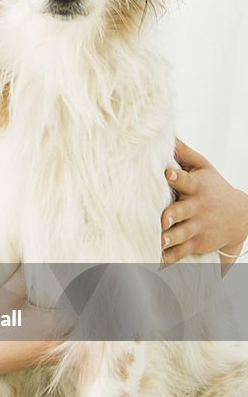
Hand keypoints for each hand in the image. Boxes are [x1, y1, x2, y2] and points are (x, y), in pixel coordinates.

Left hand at [161, 139, 247, 263]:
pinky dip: (169, 258)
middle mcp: (196, 208)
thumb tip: (168, 134)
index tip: (168, 174)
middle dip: (172, 214)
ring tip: (159, 242)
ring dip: (170, 238)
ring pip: (182, 234)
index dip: (177, 177)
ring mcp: (197, 227)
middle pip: (182, 211)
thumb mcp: (204, 168)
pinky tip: (156, 263)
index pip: (186, 180)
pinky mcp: (196, 243)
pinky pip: (181, 252)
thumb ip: (185, 153)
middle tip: (162, 219)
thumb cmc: (214, 187)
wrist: (240, 217)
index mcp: (196, 187)